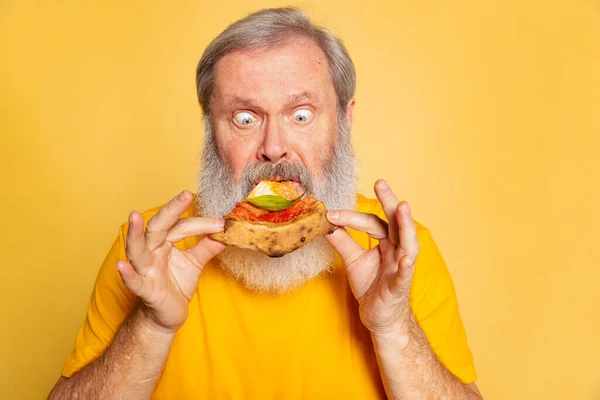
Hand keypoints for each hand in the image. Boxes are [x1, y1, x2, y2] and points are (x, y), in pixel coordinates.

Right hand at [116, 190, 225, 333]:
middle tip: (186, 195)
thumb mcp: (195, 263)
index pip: (180, 226)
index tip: (221, 222)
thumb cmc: (176, 285)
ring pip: (137, 249)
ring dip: (135, 233)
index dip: (200, 223)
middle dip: (170, 210)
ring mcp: (145, 270)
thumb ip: (208, 246)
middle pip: (157, 227)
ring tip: (133, 216)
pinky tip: (121, 265)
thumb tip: (226, 230)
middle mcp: (151, 252)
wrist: (168, 316)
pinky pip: (134, 281)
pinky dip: (127, 274)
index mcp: (163, 242)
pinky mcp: (145, 290)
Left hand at [325, 180, 418, 334]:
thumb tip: (326, 223)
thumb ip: (343, 241)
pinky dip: (406, 266)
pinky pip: (405, 274)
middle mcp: (397, 250)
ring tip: (402, 207)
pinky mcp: (400, 286)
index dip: (351, 217)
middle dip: (389, 202)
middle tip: (380, 183)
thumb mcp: (353, 261)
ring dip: (406, 225)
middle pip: (395, 222)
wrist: (379, 318)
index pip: (372, 222)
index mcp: (387, 242)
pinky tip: (406, 259)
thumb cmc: (371, 287)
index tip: (330, 213)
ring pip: (408, 243)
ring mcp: (402, 267)